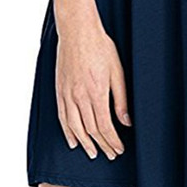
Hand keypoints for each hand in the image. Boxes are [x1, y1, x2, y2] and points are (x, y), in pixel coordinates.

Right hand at [54, 13, 131, 160]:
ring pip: (75, 127)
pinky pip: (62, 117)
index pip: (104, 127)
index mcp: (97, 92)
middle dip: (102, 145)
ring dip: (84, 143)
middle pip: (91, 130)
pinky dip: (67, 132)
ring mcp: (67, 95)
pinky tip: (73, 141)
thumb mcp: (117, 71)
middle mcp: (80, 97)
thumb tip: (126, 121)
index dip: (112, 141)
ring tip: (93, 153)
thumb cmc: (101, 48)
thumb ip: (121, 99)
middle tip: (110, 155)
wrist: (78, 32)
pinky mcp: (60, 91)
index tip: (119, 150)